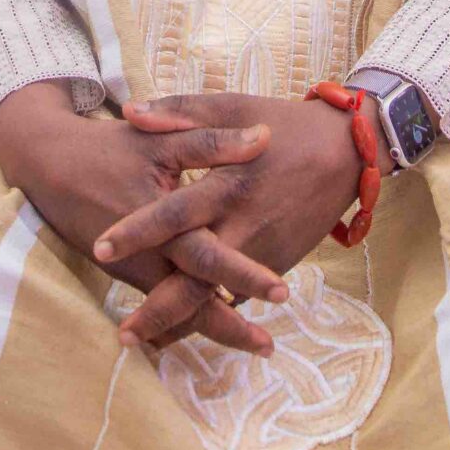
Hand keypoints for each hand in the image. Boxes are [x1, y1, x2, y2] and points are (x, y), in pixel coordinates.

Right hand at [0, 82, 281, 353]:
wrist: (49, 166)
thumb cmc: (108, 148)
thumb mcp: (160, 138)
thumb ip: (211, 142)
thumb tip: (263, 138)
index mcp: (163, 223)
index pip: (210, 258)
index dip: (245, 276)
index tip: (281, 292)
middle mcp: (148, 256)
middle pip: (192, 303)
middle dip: (230, 329)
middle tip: (268, 348)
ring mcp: (134, 270)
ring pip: (176, 309)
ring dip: (213, 327)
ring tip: (254, 343)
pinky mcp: (126, 272)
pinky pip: (161, 301)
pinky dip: (186, 316)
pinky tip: (215, 324)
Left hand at [95, 91, 378, 348]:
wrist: (349, 153)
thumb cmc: (284, 124)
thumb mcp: (233, 106)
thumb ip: (181, 111)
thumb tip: (132, 111)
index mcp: (229, 182)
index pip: (175, 214)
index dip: (137, 232)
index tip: (100, 250)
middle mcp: (245, 224)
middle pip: (197, 277)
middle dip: (160, 308)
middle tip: (123, 333)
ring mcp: (265, 251)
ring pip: (219, 298)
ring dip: (185, 323)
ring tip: (146, 343)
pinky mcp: (278, 263)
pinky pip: (240, 294)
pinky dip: (214, 314)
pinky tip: (183, 330)